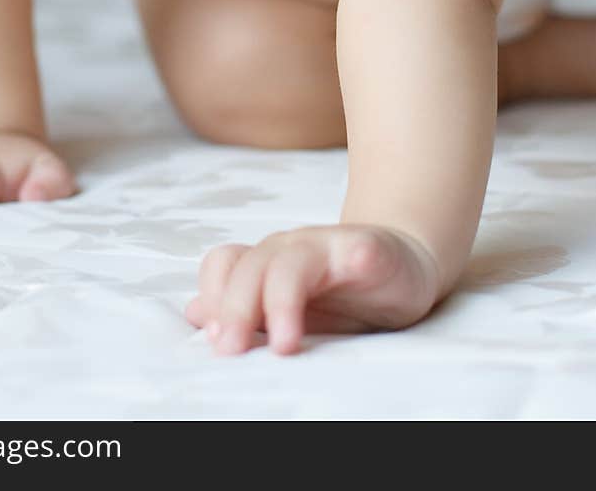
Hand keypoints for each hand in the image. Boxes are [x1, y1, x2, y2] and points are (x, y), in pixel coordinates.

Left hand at [185, 224, 440, 355]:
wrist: (401, 262)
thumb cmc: (341, 291)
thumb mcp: (286, 307)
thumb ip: (244, 308)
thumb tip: (194, 313)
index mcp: (267, 260)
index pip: (224, 263)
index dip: (214, 296)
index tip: (213, 340)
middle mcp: (293, 248)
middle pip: (252, 265)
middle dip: (236, 308)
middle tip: (231, 350)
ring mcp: (330, 246)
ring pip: (292, 260)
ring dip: (281, 300)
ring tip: (284, 344)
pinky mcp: (369, 250)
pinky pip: (358, 249)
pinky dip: (354, 259)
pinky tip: (355, 275)